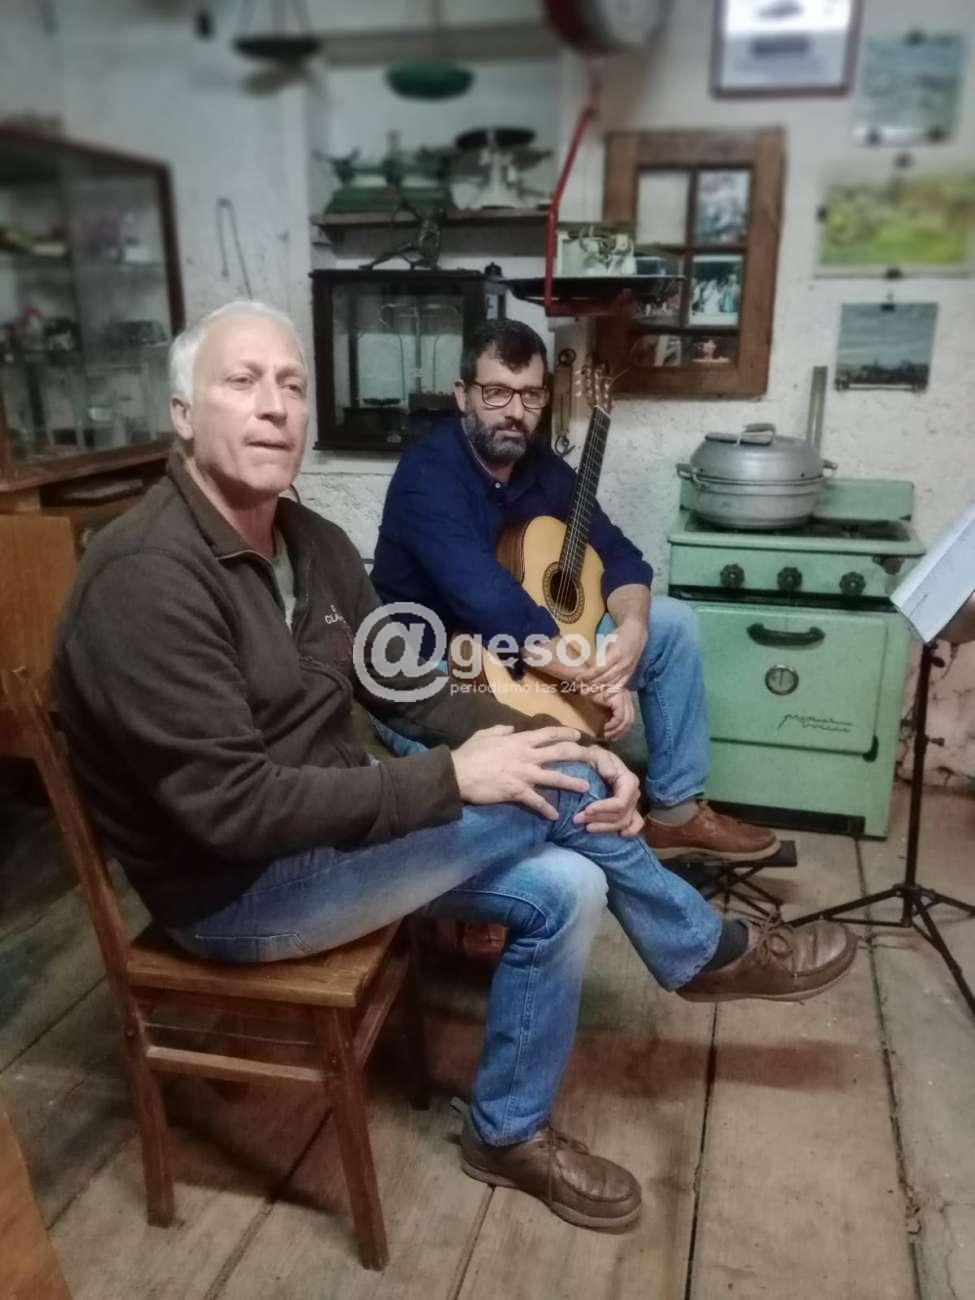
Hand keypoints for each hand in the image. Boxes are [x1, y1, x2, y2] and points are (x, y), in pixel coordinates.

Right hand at [451, 724, 592, 820]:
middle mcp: (526, 755)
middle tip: (594, 758)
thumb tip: (510, 728)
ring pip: (554, 777)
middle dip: (579, 754)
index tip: (578, 736)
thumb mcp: (485, 734)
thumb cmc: (469, 753)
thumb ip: (500, 730)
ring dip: (572, 783)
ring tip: (586, 788)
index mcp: (519, 741)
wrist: (457, 773)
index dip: (565, 734)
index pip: (548, 734)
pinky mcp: (516, 791)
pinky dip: (546, 809)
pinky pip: (536, 801)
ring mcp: (523, 774)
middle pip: (559, 753)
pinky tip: (554, 816)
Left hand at [572, 746, 642, 835]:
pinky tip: (619, 835)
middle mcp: (633, 794)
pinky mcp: (629, 810)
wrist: (594, 760)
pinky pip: (635, 824)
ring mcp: (633, 804)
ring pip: (623, 823)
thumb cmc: (594, 757)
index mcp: (628, 781)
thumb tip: (611, 774)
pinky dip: (629, 831)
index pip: (620, 802)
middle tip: (577, 819)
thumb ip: (603, 761)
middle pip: (620, 815)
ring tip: (585, 827)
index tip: (586, 810)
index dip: (604, 809)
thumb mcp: (596, 753)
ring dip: (604, 827)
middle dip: (599, 820)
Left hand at [581, 616, 646, 691]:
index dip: (588, 675)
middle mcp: (623, 664)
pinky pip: (621, 685)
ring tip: (588, 692)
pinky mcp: (631, 673)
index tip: (577, 678)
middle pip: (605, 678)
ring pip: (612, 683)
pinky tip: (604, 697)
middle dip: (591, 684)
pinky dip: (612, 691)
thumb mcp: (607, 642)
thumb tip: (589, 667)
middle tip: (579, 688)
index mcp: (616, 654)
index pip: (599, 668)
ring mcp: (628, 670)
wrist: (637, 632)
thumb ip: (600, 655)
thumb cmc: (619, 635)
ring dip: (599, 689)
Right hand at [594, 687, 635, 741]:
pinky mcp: (618, 699)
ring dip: (617, 731)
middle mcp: (627, 696)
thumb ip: (611, 712)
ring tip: (608, 735)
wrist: (583, 682)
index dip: (624, 729)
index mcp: (626, 696)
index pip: (630, 716)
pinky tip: (606, 728)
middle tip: (613, 739)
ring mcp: (624, 697)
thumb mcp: (603, 704)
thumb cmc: (590, 692)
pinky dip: (613, 726)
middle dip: (622, 732)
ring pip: (626, 720)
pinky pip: (619, 718)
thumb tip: (615, 729)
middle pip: (630, 719)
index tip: (616, 736)